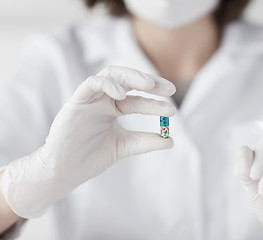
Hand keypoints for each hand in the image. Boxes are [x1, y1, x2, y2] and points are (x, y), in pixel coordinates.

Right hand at [0, 66, 175, 218]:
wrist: (66, 172)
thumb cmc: (92, 157)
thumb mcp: (125, 146)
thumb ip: (146, 142)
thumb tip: (171, 140)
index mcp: (114, 108)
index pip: (138, 97)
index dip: (155, 99)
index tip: (172, 106)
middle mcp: (103, 100)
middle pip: (128, 81)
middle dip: (149, 82)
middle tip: (169, 89)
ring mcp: (90, 99)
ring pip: (111, 75)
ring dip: (132, 77)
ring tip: (150, 85)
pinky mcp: (76, 102)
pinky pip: (91, 84)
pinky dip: (107, 85)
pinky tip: (123, 95)